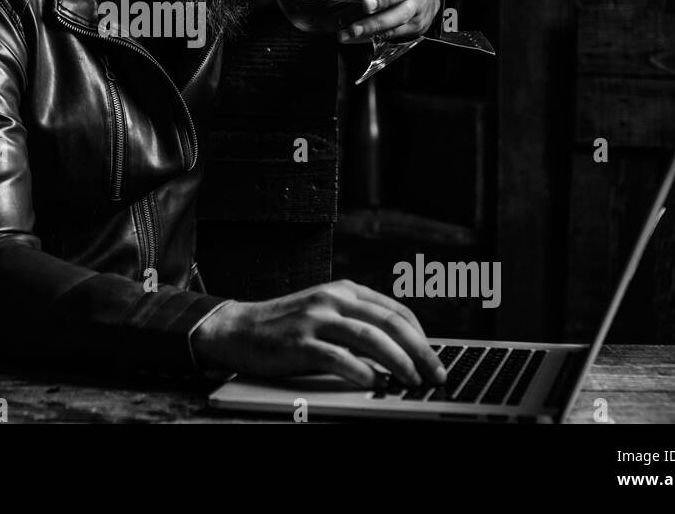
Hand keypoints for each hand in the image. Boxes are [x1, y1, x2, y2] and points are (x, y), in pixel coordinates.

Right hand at [191, 280, 447, 388]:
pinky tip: (375, 384)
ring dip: (398, 362)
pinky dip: (362, 372)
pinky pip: (339, 358)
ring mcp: (316, 319)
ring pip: (370, 338)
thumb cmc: (285, 327)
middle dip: (419, 350)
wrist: (238, 329)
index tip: (434, 357)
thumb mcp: (324, 312)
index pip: (395, 309)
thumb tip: (400, 349)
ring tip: (412, 381)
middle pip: (389, 322)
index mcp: (343, 291)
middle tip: (435, 373)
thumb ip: (356, 322)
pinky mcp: (300, 342)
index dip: (421, 335)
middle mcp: (332, 300)